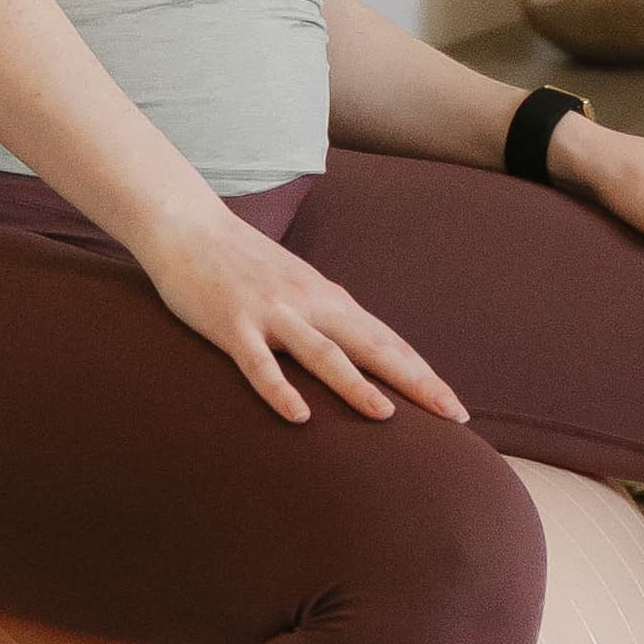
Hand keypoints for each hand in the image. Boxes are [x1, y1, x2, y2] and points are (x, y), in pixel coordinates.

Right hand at [140, 200, 468, 429]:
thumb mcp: (297, 286)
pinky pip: (259, 365)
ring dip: (355, 385)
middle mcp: (310, 304)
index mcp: (329, 299)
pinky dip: (280, 390)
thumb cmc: (243, 262)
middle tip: (451, 414)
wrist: (189, 227)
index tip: (455, 406)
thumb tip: (362, 346)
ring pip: (322, 354)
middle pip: (372, 347)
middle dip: (415, 382)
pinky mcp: (233, 325)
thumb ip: (327, 315)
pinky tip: (299, 416)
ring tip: (386, 415)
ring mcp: (272, 314)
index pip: (387, 341)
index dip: (422, 374)